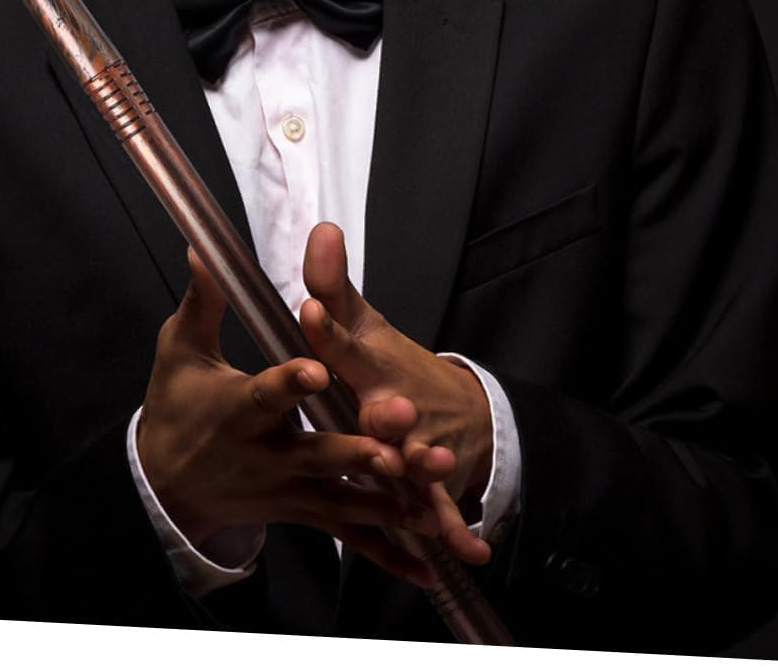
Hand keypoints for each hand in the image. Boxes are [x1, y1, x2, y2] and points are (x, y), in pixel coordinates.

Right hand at [136, 248, 442, 585]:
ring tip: (431, 496)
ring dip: (388, 498)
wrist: (166, 482)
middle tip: (396, 444)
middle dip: (358, 450)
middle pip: (318, 454)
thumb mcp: (179, 349)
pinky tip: (426, 567)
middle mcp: (266, 454)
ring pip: (343, 498)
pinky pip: (348, 534)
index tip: (317, 368)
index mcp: (237, 410)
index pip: (266, 393)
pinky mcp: (302, 511)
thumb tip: (204, 248)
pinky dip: (387, 551)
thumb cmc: (175, 405)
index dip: (291, 381)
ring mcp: (287, 489)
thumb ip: (202, 301)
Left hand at [299, 223, 493, 566]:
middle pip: (390, 407)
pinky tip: (465, 550)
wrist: (460, 411)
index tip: (311, 308)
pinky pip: (440, 506)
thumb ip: (332, 284)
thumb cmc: (391, 366)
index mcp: (369, 364)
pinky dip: (454, 527)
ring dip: (424, 463)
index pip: (344, 341)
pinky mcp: (434, 481)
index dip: (329, 325)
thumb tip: (320, 228)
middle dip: (388, 408)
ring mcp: (419, 445)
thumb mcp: (362, 325)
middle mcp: (396, 404)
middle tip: (386, 407)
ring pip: (418, 456)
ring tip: (428, 466)